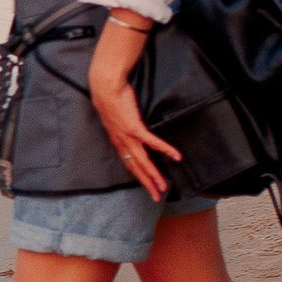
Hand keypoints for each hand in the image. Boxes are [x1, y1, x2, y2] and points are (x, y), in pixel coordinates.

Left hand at [89, 13, 182, 199]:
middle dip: (147, 184)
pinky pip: (152, 142)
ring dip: (154, 175)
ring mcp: (128, 136)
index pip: (129, 163)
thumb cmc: (112, 97)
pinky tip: (175, 156)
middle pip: (136, 168)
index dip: (139, 176)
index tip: (148, 186)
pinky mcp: (134, 127)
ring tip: (163, 186)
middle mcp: (121, 142)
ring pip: (143, 161)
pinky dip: (164, 149)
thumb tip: (133, 127)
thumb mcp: (116, 116)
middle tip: (157, 196)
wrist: (106, 85)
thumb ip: (125, 125)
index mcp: (118, 141)